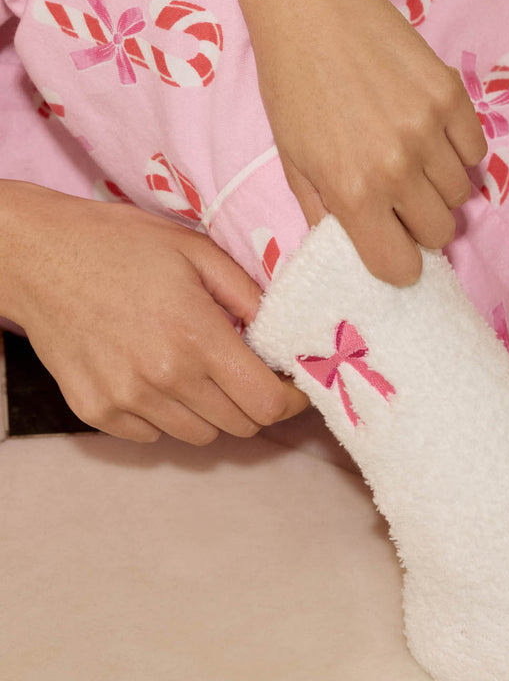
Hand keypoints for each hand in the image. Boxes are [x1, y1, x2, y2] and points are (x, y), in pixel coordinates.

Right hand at [0, 181, 308, 444]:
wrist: (42, 255)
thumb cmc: (123, 244)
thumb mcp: (198, 252)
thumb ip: (249, 296)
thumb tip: (286, 333)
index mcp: (197, 337)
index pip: (266, 404)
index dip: (291, 400)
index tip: (294, 385)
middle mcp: (163, 379)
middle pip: (239, 426)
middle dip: (255, 401)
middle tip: (249, 370)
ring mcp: (125, 400)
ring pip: (198, 435)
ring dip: (212, 409)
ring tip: (198, 368)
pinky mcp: (95, 412)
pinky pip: (152, 435)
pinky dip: (166, 415)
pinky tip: (157, 374)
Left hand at [237, 0, 487, 286]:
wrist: (313, 6)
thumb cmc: (292, 82)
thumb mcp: (292, 159)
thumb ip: (326, 213)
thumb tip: (357, 248)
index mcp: (352, 191)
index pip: (401, 266)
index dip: (396, 261)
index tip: (390, 243)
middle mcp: (396, 167)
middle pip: (439, 232)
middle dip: (420, 225)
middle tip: (400, 199)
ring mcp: (429, 129)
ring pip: (460, 193)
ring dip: (439, 187)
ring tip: (411, 159)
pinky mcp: (451, 95)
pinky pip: (475, 151)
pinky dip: (459, 152)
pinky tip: (430, 133)